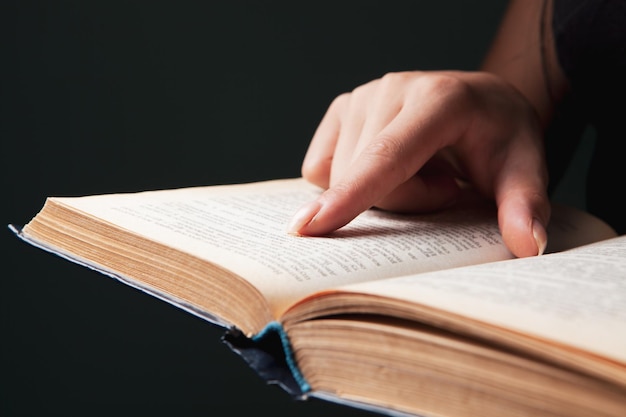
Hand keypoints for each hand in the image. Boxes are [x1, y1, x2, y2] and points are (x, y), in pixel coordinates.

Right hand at [288, 71, 549, 257]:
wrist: (481, 104)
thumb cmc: (500, 137)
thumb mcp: (524, 168)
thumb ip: (525, 204)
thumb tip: (528, 245)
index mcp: (439, 99)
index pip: (387, 157)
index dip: (351, 195)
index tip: (310, 228)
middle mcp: (392, 88)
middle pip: (367, 178)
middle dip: (406, 202)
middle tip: (447, 186)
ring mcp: (362, 96)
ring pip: (340, 176)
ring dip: (380, 193)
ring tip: (421, 172)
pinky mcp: (342, 108)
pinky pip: (321, 168)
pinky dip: (349, 182)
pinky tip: (386, 168)